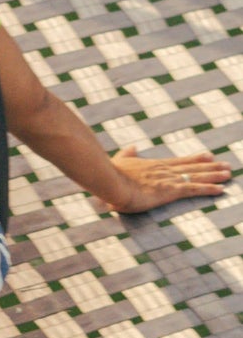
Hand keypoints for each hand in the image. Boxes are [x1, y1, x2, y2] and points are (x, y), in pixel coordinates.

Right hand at [105, 145, 228, 212]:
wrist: (110, 181)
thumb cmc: (111, 174)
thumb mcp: (120, 161)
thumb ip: (128, 155)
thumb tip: (132, 147)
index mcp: (155, 165)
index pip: (180, 161)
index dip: (196, 159)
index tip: (209, 156)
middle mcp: (166, 170)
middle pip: (193, 167)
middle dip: (211, 167)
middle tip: (226, 166)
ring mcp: (169, 179)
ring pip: (198, 176)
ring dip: (215, 176)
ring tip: (229, 174)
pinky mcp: (170, 190)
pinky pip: (194, 189)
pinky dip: (208, 189)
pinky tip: (221, 190)